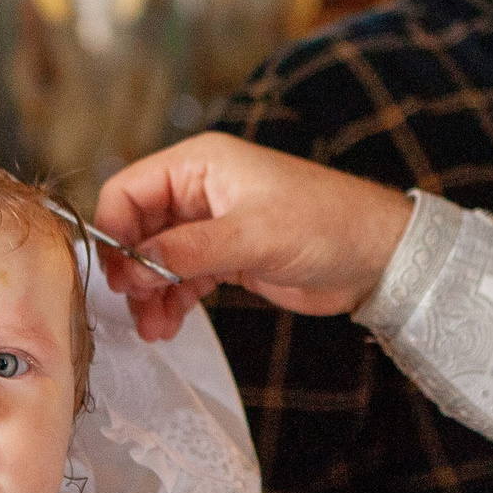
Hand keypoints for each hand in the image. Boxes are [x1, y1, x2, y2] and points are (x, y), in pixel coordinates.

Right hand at [95, 133, 414, 339]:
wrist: (378, 257)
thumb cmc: (325, 224)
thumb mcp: (254, 236)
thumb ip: (189, 251)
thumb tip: (133, 267)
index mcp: (200, 164)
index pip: (128, 190)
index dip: (114, 231)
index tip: (116, 274)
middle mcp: (199, 190)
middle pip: (137, 228)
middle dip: (131, 269)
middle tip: (135, 305)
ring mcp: (211, 225)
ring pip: (156, 259)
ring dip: (149, 293)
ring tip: (152, 328)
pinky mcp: (226, 257)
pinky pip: (181, 278)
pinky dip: (171, 301)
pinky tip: (168, 326)